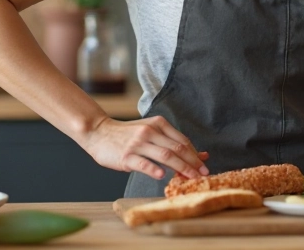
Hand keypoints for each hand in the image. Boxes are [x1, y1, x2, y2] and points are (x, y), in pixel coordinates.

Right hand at [83, 116, 209, 179]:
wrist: (99, 132)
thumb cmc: (127, 135)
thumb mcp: (151, 133)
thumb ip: (172, 142)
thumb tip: (201, 154)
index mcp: (158, 124)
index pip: (182, 141)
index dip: (195, 155)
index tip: (204, 166)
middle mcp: (150, 131)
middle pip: (177, 148)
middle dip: (193, 163)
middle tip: (203, 175)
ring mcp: (138, 143)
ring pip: (165, 155)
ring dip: (181, 168)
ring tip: (191, 178)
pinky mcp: (126, 155)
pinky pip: (144, 163)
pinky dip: (154, 169)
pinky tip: (162, 176)